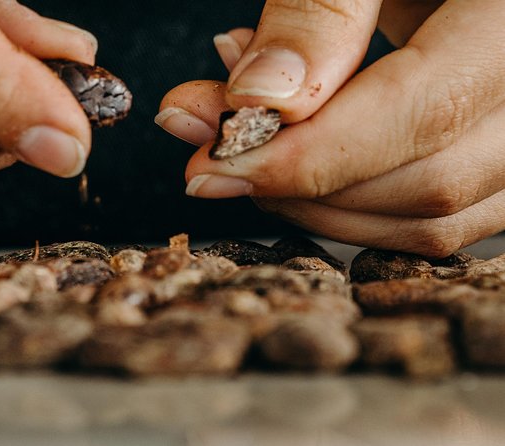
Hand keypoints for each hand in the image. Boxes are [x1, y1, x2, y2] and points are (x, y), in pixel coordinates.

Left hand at [157, 0, 504, 256]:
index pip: (429, 111)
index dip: (312, 155)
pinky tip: (300, 154)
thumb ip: (317, 14)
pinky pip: (436, 214)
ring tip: (253, 143)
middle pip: (430, 182)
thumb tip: (258, 102)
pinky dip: (352, 204)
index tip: (215, 164)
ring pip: (433, 215)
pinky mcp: (494, 153)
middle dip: (303, 185)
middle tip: (217, 150)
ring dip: (319, 202)